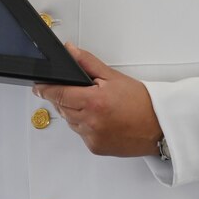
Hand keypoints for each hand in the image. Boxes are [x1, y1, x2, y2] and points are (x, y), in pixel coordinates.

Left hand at [32, 44, 160, 157]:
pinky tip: (100, 119)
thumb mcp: (113, 77)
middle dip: (64, 98)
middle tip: (79, 92)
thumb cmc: (142, 103)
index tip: (38, 86)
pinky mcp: (96, 148)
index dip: (45, 89)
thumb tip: (70, 51)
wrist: (160, 127)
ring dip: (75, 112)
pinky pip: (81, 134)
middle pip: (62, 108)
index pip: (58, 94)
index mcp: (94, 102)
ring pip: (70, 122)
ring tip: (95, 105)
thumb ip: (87, 63)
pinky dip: (85, 125)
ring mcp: (92, 137)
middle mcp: (91, 122)